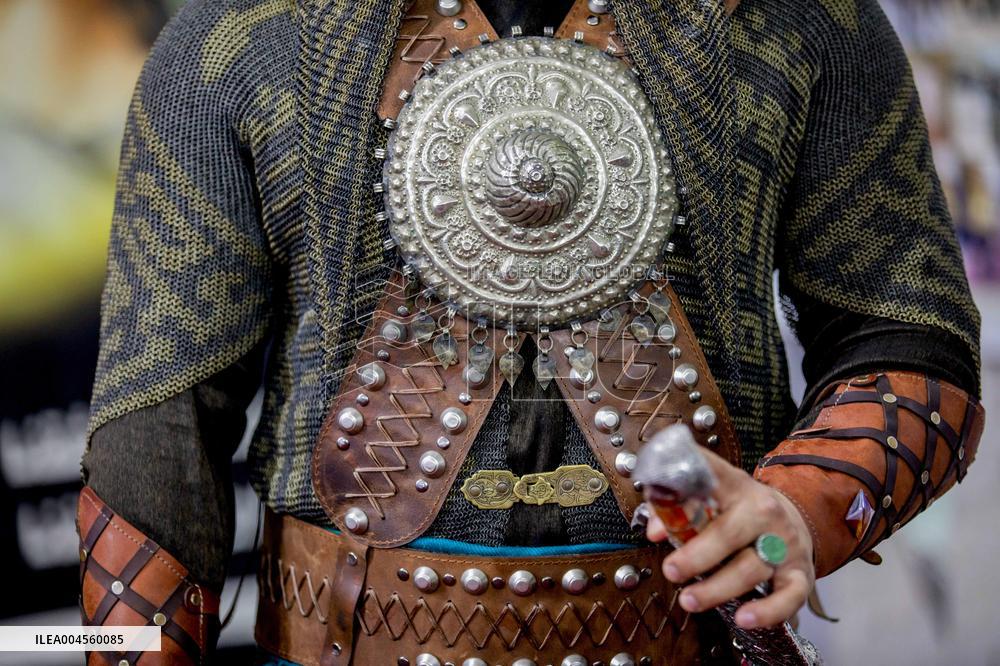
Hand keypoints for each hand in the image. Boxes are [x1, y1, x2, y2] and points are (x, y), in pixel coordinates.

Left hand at [645, 447, 814, 628]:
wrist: (796, 517)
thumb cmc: (744, 511)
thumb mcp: (715, 497)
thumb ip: (680, 509)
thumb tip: (655, 531)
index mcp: (737, 488)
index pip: (713, 479)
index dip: (687, 487)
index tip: (663, 498)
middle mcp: (764, 513)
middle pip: (729, 534)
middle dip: (697, 556)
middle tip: (671, 571)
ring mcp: (784, 544)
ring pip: (751, 569)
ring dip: (718, 588)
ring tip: (690, 600)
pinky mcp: (800, 573)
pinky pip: (789, 597)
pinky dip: (767, 611)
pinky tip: (744, 619)